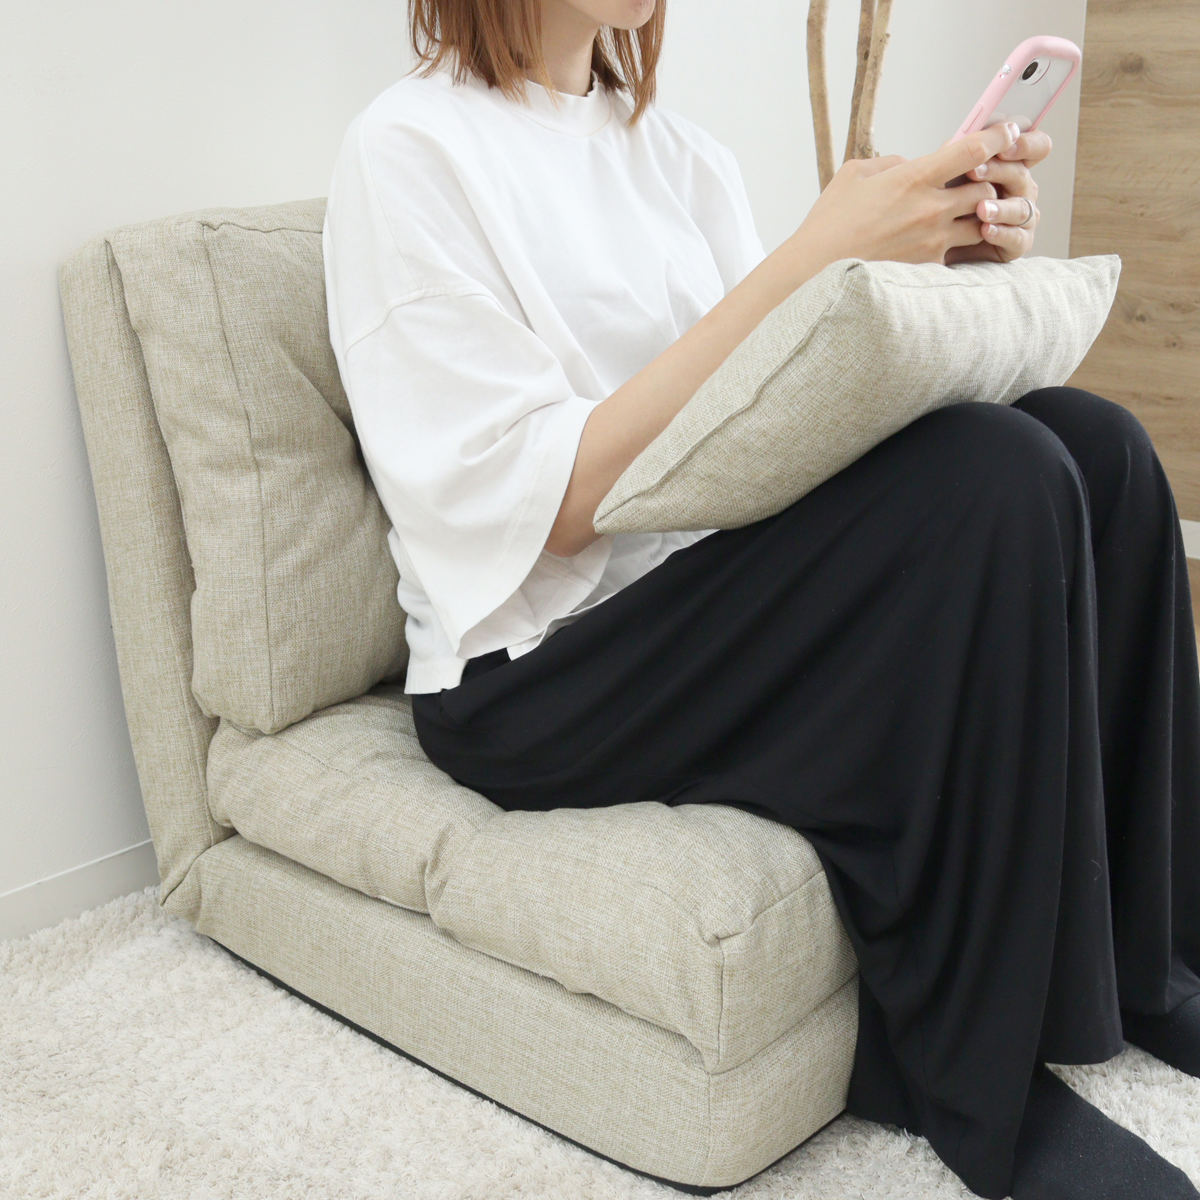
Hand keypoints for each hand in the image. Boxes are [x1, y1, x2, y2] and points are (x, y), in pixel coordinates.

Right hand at [790, 122, 1020, 271]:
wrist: (814, 271)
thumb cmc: (830, 223)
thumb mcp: (855, 175)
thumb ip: (891, 163)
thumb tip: (913, 163)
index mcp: (914, 178)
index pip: (974, 150)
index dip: (998, 137)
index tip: (1008, 132)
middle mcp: (931, 209)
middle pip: (987, 187)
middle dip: (989, 181)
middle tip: (983, 179)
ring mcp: (933, 241)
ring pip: (982, 222)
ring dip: (981, 214)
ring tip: (970, 212)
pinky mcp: (928, 267)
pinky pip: (959, 251)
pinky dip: (961, 244)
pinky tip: (950, 242)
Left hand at [943, 127, 1052, 264]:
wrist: (929, 245)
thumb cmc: (939, 204)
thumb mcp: (945, 176)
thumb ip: (956, 155)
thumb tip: (955, 139)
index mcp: (1011, 166)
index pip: (1034, 147)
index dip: (1026, 142)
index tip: (1005, 139)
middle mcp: (1021, 189)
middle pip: (1023, 175)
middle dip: (999, 171)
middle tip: (973, 171)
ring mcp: (1022, 217)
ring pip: (1021, 208)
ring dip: (1001, 207)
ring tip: (980, 209)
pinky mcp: (1017, 244)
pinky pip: (1017, 238)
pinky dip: (1002, 233)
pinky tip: (985, 230)